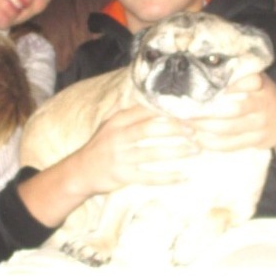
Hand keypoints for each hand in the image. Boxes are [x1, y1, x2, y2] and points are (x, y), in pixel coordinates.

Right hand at [69, 105, 200, 195]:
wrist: (79, 172)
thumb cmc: (99, 146)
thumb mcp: (108, 124)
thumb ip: (126, 112)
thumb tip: (148, 98)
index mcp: (117, 122)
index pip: (144, 111)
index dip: (166, 111)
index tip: (185, 111)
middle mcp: (118, 137)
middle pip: (150, 129)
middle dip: (174, 129)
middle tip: (194, 130)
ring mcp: (120, 157)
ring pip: (153, 153)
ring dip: (177, 151)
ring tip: (196, 150)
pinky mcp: (123, 176)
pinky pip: (150, 176)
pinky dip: (168, 177)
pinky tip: (184, 176)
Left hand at [185, 73, 275, 161]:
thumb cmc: (262, 94)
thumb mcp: (256, 78)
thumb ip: (236, 74)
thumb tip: (200, 65)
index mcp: (259, 84)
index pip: (247, 81)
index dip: (229, 85)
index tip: (204, 87)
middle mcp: (261, 103)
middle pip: (232, 109)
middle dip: (205, 113)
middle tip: (183, 112)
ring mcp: (260, 124)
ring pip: (228, 129)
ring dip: (203, 129)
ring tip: (184, 125)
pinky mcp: (256, 140)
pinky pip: (230, 145)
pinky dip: (211, 143)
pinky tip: (196, 138)